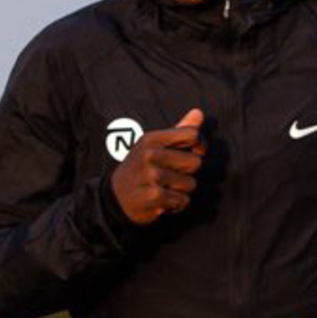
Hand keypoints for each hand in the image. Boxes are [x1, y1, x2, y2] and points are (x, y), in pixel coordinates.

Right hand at [109, 108, 205, 224]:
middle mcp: (151, 154)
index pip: (192, 134)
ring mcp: (152, 175)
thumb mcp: (153, 145)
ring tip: (166, 189)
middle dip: (189, 173)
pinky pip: (183, 200)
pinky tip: (164, 202)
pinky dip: (177, 205)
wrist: (115, 197)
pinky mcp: (154, 196)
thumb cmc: (139, 169)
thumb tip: (199, 113)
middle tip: (173, 176)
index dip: (201, 145)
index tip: (195, 153)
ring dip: (182, 191)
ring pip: (191, 184)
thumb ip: (178, 131)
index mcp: (152, 139)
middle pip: (196, 162)